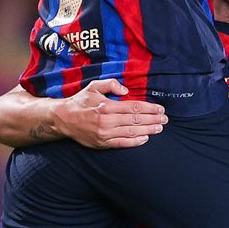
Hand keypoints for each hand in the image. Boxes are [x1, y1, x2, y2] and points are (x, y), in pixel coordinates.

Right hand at [51, 78, 167, 148]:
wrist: (64, 119)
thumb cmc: (81, 101)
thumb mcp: (93, 86)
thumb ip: (110, 84)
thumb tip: (125, 90)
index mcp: (106, 106)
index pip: (134, 107)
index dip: (150, 108)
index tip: (160, 109)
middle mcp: (106, 121)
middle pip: (136, 120)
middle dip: (153, 119)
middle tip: (165, 120)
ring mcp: (104, 134)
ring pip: (131, 132)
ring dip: (148, 130)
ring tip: (159, 128)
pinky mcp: (102, 143)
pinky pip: (122, 143)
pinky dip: (135, 141)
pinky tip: (145, 138)